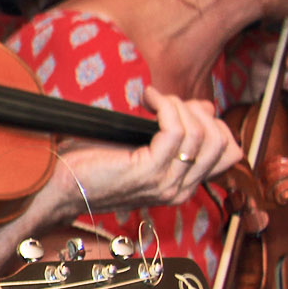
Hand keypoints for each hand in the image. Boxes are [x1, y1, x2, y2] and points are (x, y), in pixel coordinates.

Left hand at [56, 85, 239, 212]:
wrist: (59, 186)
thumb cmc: (93, 164)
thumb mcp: (143, 147)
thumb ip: (176, 133)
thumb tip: (206, 109)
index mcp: (181, 186)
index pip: (229, 153)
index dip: (214, 123)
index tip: (184, 108)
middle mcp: (179, 189)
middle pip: (222, 143)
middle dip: (200, 113)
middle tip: (169, 103)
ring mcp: (166, 183)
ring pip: (202, 136)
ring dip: (180, 107)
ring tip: (154, 100)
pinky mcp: (148, 171)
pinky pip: (176, 131)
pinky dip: (166, 107)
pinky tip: (148, 99)